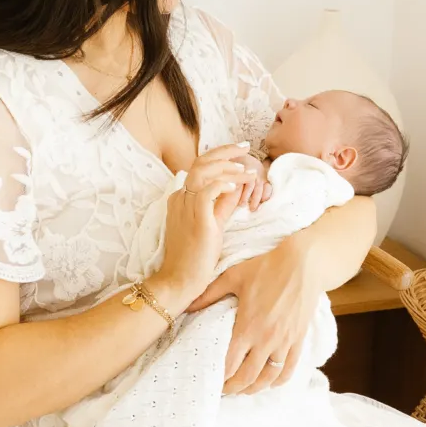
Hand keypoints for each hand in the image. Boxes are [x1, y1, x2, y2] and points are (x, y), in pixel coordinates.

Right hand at [155, 146, 253, 308]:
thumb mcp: (212, 224)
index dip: (220, 157)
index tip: (238, 154)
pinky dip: (223, 184)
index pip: (199, 167)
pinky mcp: (195, 218)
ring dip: (227, 167)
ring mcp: (185, 207)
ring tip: (245, 170)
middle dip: (225, 151)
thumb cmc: (195, 256)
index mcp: (180, 198)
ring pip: (203, 172)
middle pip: (200, 162)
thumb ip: (222, 205)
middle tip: (245, 147)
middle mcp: (180, 198)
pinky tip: (236, 187)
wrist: (180, 279)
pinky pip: (207, 191)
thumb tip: (237, 189)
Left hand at [188, 232, 320, 394]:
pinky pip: (289, 369)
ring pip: (268, 378)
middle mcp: (266, 339)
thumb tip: (186, 306)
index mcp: (247, 326)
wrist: (303, 264)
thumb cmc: (266, 267)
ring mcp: (284, 342)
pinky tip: (269, 383)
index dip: (219, 378)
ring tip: (244, 389)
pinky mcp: (298, 339)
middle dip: (233, 387)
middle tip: (224, 390)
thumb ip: (209, 294)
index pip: (229, 364)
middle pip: (247, 376)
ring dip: (255, 388)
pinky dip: (278, 381)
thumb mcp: (233, 277)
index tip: (211, 381)